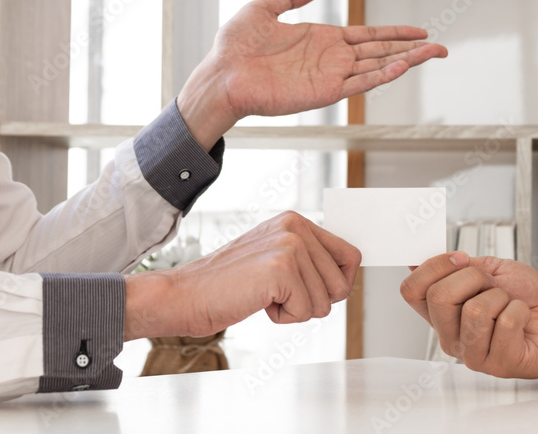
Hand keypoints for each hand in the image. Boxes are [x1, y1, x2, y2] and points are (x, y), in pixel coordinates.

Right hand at [124, 211, 360, 339]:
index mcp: (296, 221)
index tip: (313, 291)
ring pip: (326, 301)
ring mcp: (289, 245)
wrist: (186, 296)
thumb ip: (309, 261)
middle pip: (342, 284)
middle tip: (278, 295)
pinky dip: (284, 318)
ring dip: (297, 310)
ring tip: (264, 295)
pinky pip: (306, 311)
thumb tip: (347, 277)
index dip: (338, 284)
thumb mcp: (275, 261)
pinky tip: (258, 302)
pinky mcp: (281, 269)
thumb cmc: (229, 285)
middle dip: (314, 302)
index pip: (351, 255)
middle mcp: (295, 226)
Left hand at [177, 0, 447, 149]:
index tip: (420, 32)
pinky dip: (382, 76)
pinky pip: (360, 84)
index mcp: (322, 40)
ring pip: (377, 68)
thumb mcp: (264, 7)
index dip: (395, 34)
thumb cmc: (235, 46)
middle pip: (381, 52)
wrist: (222, 74)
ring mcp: (330, 77)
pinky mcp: (324, 92)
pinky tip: (402, 66)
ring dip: (406, 62)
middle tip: (441, 48)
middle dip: (412, 50)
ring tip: (432, 54)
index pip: (368, 36)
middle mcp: (331, 59)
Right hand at [400, 252, 537, 378]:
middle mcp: (450, 337)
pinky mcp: (500, 364)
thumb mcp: (490, 270)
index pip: (411, 290)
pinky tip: (522, 319)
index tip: (459, 259)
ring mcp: (473, 355)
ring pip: (474, 310)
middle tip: (491, 285)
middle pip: (438, 297)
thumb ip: (458, 266)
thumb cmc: (525, 297)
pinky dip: (520, 310)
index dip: (433, 266)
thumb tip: (420, 259)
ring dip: (501, 297)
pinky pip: (506, 323)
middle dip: (474, 278)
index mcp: (442, 313)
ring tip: (509, 304)